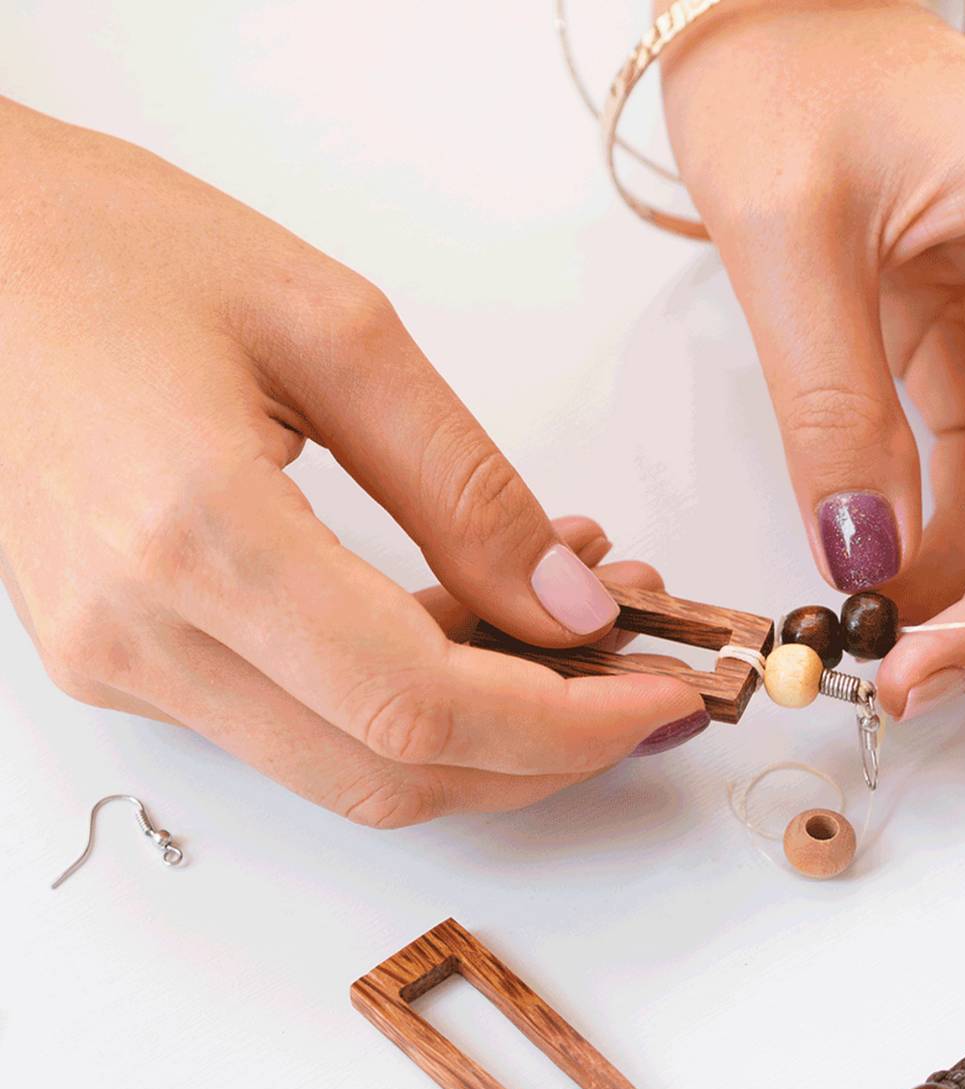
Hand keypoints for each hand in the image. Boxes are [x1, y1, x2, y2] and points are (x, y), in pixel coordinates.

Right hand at [0, 100, 710, 825]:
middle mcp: (140, 633)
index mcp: (194, 536)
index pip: (421, 709)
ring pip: (350, 768)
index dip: (564, 725)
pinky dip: (408, 695)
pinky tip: (475, 607)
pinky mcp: (119, 659)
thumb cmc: (118, 250)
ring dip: (488, 724)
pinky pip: (298, 721)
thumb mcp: (338, 332)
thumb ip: (468, 491)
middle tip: (642, 674)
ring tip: (577, 613)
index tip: (660, 693)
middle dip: (546, 749)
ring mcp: (118, 661)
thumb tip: (576, 609)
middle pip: (394, 776)